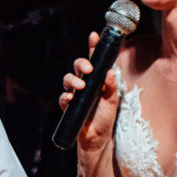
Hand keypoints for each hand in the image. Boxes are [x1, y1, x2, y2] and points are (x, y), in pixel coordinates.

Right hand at [60, 31, 120, 152]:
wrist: (98, 139)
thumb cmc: (105, 118)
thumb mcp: (112, 101)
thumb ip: (111, 87)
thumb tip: (110, 72)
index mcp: (97, 80)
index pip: (95, 60)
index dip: (93, 47)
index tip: (93, 36)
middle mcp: (85, 84)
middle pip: (78, 66)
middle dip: (81, 63)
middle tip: (88, 68)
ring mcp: (76, 94)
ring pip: (68, 79)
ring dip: (73, 80)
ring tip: (80, 86)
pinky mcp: (69, 106)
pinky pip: (63, 98)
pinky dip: (65, 96)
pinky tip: (70, 98)